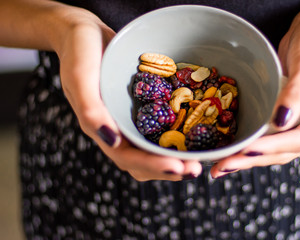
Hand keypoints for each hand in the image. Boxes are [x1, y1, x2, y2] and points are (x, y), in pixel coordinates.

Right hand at [56, 8, 201, 180]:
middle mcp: (117, 129)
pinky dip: (175, 135)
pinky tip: (194, 134)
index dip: (152, 166)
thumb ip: (90, 109)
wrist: (84, 33)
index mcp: (101, 127)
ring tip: (199, 159)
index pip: (126, 157)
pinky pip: (158, 127)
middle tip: (196, 169)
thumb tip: (112, 141)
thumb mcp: (81, 75)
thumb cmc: (79, 50)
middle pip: (143, 161)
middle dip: (169, 169)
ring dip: (175, 157)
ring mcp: (129, 120)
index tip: (178, 169)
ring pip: (152, 148)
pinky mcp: (141, 108)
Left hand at [211, 0, 299, 177]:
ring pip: (275, 149)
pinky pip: (270, 136)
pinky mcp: (287, 118)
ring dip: (249, 158)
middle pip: (284, 150)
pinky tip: (235, 151)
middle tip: (225, 166)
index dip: (270, 147)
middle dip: (253, 160)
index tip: (246, 151)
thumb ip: (295, 94)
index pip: (299, 138)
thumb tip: (279, 122)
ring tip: (223, 166)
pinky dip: (252, 145)